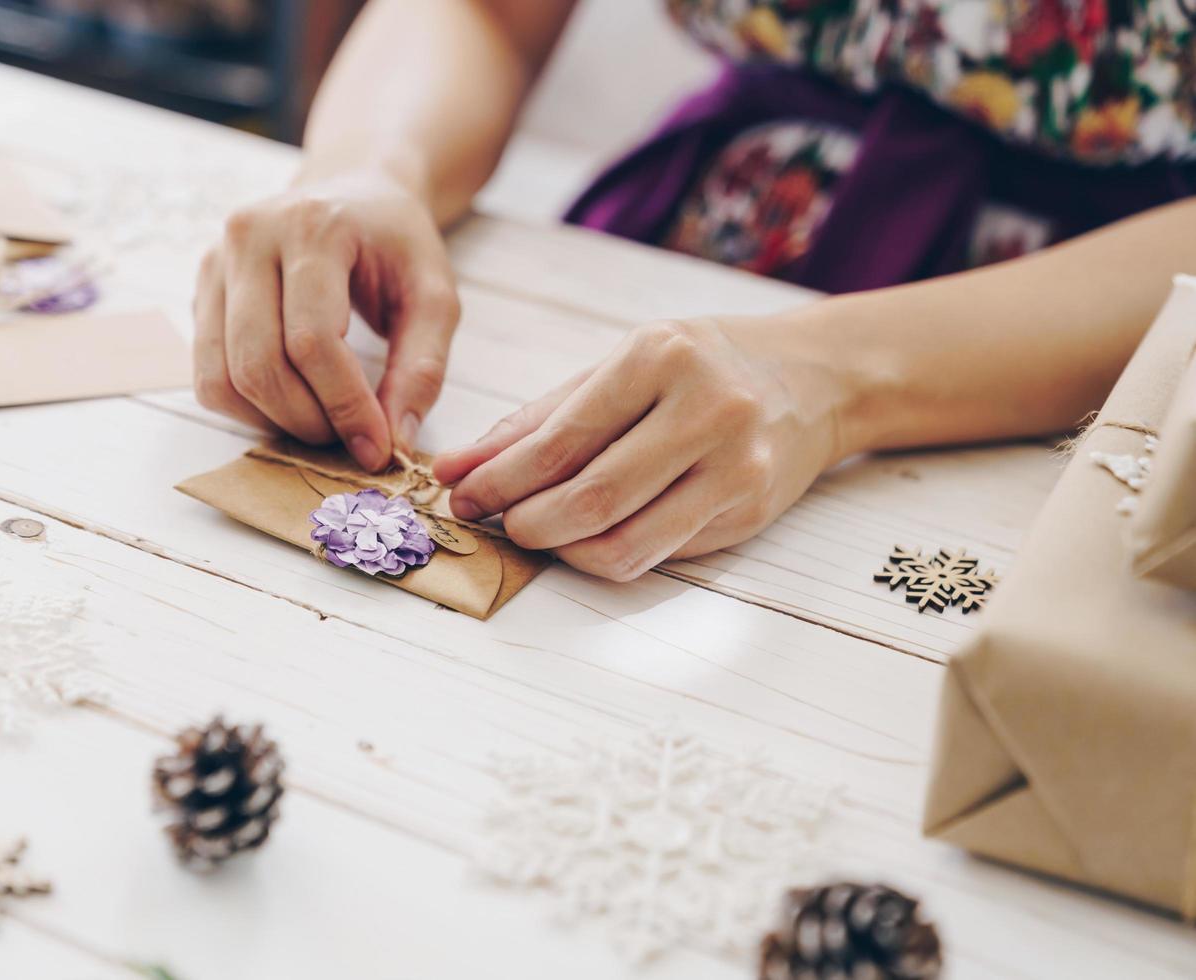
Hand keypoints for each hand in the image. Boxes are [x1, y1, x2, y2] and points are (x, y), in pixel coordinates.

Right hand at [193, 170, 460, 470]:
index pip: (313, 340)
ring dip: (273, 422)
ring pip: (222, 378)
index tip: (376, 446)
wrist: (352, 192)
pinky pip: (206, 375)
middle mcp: (249, 236)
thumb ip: (423, 367)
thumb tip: (395, 441)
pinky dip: (246, 409)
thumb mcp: (433, 294)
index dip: (344, 406)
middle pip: (259, 364)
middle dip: (308, 421)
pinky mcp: (200, 292)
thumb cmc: (395, 243)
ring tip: (322, 422)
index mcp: (312, 226)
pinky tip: (289, 403)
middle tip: (348, 438)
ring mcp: (214, 262)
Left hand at [431, 317, 848, 580]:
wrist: (811, 379)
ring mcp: (736, 466)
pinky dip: (607, 554)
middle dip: (527, 523)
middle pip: (591, 498)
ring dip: (563, 551)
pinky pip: (657, 554)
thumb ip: (535, 421)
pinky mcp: (749, 512)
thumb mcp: (617, 368)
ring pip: (624, 544)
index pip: (562, 439)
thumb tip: (455, 469)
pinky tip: (587, 536)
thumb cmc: (696, 366)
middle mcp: (707, 409)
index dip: (501, 479)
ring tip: (538, 532)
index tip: (462, 495)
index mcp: (661, 357)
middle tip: (498, 522)